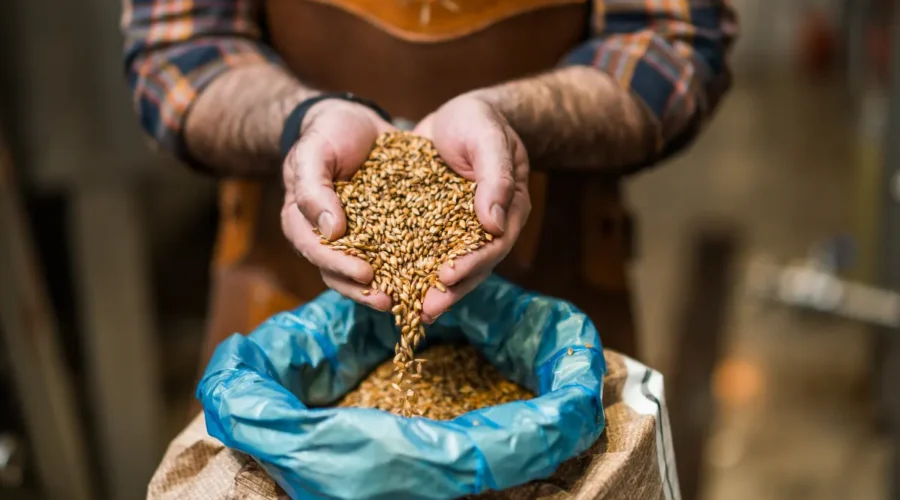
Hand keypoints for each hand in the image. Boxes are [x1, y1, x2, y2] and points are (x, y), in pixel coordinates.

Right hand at [281, 99, 394, 310]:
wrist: (355, 120)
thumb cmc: (327, 134)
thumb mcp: (313, 152)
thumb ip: (312, 188)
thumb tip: (331, 231)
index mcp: (303, 223)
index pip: (317, 252)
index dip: (340, 266)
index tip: (366, 274)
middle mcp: (329, 238)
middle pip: (341, 274)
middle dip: (365, 291)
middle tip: (391, 301)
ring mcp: (357, 237)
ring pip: (368, 271)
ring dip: (389, 287)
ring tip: (412, 298)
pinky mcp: (385, 232)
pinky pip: (396, 252)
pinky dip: (410, 266)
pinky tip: (430, 274)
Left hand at [414, 93, 530, 321]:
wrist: (459, 114)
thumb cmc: (480, 121)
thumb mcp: (488, 139)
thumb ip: (496, 177)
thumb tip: (493, 223)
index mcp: (508, 209)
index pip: (493, 245)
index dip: (472, 263)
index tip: (448, 276)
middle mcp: (487, 227)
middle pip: (472, 266)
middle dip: (450, 290)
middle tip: (426, 310)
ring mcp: (461, 229)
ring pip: (449, 264)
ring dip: (430, 288)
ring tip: (410, 310)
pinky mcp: (436, 226)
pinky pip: (426, 251)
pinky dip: (411, 268)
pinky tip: (391, 284)